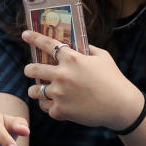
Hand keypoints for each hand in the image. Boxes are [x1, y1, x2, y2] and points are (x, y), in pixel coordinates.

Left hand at [21, 30, 143, 129]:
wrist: (121, 105)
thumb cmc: (114, 79)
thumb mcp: (103, 58)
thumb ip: (87, 50)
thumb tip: (76, 46)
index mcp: (72, 59)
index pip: (47, 44)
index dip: (34, 38)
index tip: (25, 34)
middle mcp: (62, 75)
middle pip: (32, 69)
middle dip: (29, 69)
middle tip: (31, 71)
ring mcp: (59, 93)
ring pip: (33, 90)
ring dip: (36, 89)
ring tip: (42, 90)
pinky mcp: (59, 110)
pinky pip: (45, 107)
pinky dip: (50, 105)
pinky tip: (58, 104)